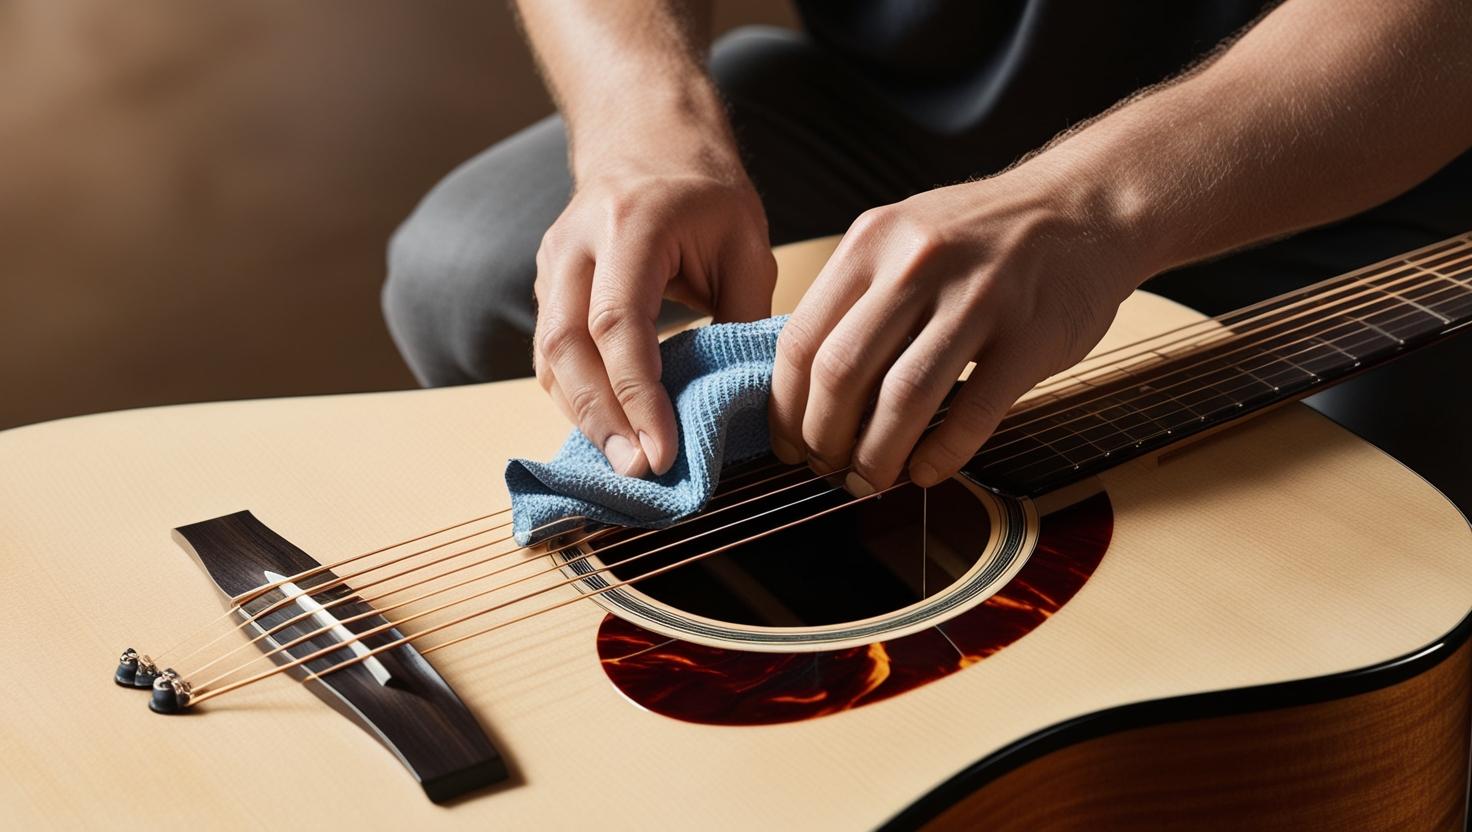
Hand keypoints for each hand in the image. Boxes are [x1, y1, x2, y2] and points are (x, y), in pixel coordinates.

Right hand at [534, 147, 775, 477]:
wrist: (647, 136)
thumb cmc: (706, 192)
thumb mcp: (747, 243)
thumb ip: (744, 317)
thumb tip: (740, 401)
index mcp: (630, 223)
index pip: (619, 323)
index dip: (638, 394)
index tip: (663, 449)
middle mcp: (577, 243)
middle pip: (567, 346)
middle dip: (601, 418)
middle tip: (637, 472)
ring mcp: (552, 262)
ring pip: (549, 356)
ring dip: (584, 417)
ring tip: (624, 466)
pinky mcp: (547, 284)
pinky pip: (551, 353)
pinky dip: (575, 398)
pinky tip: (608, 432)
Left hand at [768, 166, 1152, 494]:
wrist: (1086, 205)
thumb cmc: (986, 235)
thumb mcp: (906, 237)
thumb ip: (858, 296)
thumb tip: (806, 384)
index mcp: (873, 241)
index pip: (803, 340)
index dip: (786, 407)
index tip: (788, 443)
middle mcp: (918, 263)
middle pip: (842, 373)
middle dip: (824, 439)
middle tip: (828, 469)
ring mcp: (978, 297)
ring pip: (903, 398)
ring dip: (877, 456)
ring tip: (871, 479)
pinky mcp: (1030, 334)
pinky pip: (973, 412)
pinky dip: (940, 455)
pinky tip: (927, 471)